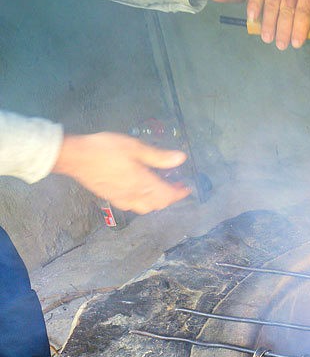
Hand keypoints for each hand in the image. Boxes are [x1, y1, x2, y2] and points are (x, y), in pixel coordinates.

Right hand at [52, 133, 190, 214]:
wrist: (74, 157)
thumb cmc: (105, 149)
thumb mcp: (135, 148)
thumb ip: (158, 157)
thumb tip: (180, 159)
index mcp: (142, 184)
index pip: (167, 195)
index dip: (179, 193)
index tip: (187, 188)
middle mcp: (133, 195)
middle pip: (158, 204)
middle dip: (169, 198)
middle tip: (175, 187)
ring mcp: (120, 198)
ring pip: (145, 208)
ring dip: (156, 202)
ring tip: (160, 190)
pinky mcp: (110, 197)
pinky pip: (131, 206)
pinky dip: (141, 203)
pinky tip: (139, 194)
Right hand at [247, 0, 309, 49]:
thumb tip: (309, 24)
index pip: (305, 10)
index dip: (300, 28)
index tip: (296, 43)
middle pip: (287, 9)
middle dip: (283, 30)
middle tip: (280, 45)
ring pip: (272, 2)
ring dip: (268, 22)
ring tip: (267, 38)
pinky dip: (253, 3)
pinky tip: (252, 17)